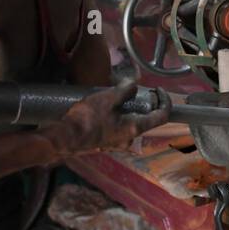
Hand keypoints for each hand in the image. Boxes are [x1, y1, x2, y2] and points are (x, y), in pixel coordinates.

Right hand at [45, 78, 170, 156]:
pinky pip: (119, 129)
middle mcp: (130, 139)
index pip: (162, 116)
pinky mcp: (107, 144)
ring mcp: (118, 144)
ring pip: (131, 124)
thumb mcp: (108, 98)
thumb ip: (125, 90)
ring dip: (129, 111)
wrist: (63, 138)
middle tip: (135, 91)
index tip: (157, 90)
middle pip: (146, 120)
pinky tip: (105, 109)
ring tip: (117, 98)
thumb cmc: (87, 119)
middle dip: (145, 104)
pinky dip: (119, 118)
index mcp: (135, 129)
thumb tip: (134, 85)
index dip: (164, 101)